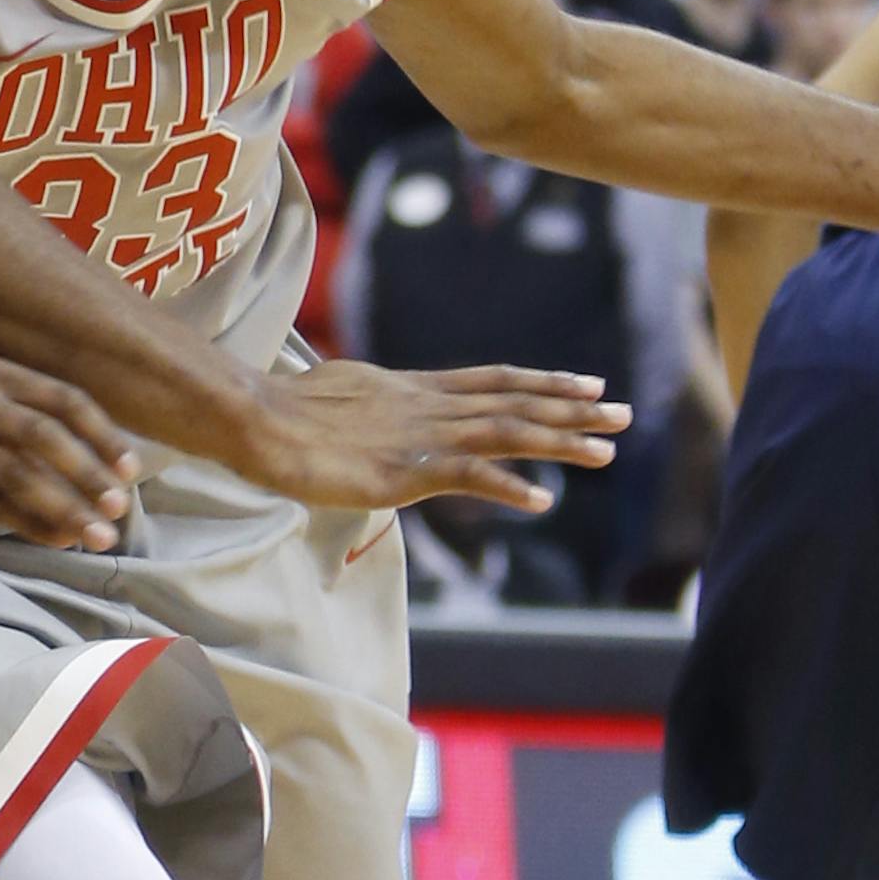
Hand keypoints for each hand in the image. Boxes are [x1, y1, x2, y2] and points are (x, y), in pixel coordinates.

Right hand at [0, 360, 139, 548]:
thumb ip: (36, 423)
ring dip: (64, 508)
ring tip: (97, 535)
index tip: (131, 468)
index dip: (103, 434)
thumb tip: (104, 470)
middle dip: (87, 474)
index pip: (63, 398)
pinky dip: (28, 523)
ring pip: (16, 475)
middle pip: (42, 436)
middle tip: (119, 508)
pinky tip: (56, 537)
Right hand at [229, 361, 628, 512]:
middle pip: (513, 401)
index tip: (584, 383)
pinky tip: (542, 499)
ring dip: (560, 441)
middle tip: (623, 412)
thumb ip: (367, 407)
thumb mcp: (339, 397)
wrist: (256, 418)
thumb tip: (367, 408)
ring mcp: (419, 435)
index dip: (540, 382)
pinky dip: (508, 487)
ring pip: (505, 432)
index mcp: (412, 388)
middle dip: (571, 409)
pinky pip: (468, 476)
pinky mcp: (404, 469)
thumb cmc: (282, 411)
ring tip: (608, 450)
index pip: (491, 380)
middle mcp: (427, 405)